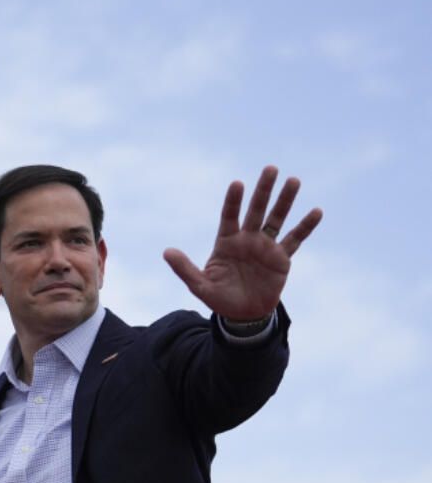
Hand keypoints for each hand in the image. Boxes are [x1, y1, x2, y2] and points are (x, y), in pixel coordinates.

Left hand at [163, 166, 321, 319]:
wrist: (243, 313)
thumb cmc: (219, 297)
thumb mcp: (199, 285)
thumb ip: (184, 269)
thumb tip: (166, 252)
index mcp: (226, 242)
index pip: (230, 216)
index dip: (233, 201)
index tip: (237, 184)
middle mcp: (247, 239)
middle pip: (256, 210)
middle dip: (263, 190)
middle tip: (271, 168)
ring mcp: (265, 246)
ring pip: (277, 219)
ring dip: (285, 201)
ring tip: (294, 181)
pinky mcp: (281, 258)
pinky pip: (295, 239)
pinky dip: (305, 226)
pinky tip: (316, 211)